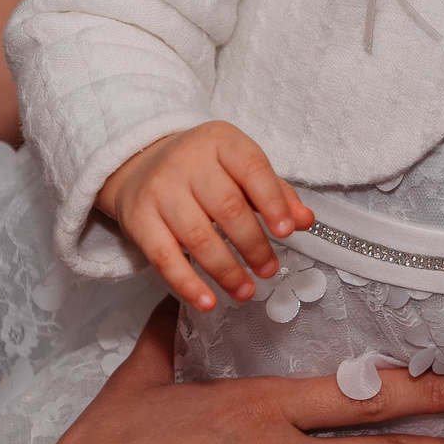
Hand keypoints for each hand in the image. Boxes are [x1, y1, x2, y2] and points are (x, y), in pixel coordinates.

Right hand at [97, 122, 311, 310]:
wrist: (138, 165)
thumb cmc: (202, 170)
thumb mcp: (239, 168)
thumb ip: (275, 192)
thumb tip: (305, 221)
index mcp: (220, 141)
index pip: (252, 168)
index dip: (273, 202)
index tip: (287, 233)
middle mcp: (187, 161)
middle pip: (227, 208)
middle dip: (253, 245)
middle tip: (269, 270)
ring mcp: (159, 190)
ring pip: (198, 237)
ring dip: (226, 271)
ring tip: (246, 291)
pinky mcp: (138, 220)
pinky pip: (164, 258)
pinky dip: (187, 284)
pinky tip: (208, 302)